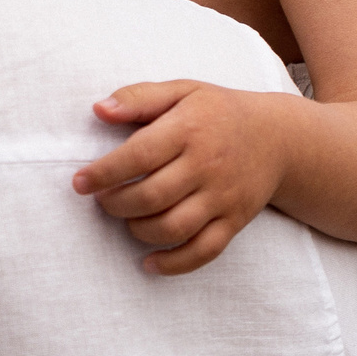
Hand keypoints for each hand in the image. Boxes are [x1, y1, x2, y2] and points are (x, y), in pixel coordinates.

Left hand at [72, 81, 288, 273]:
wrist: (277, 137)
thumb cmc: (217, 112)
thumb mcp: (181, 91)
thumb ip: (138, 98)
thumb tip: (99, 110)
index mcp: (188, 129)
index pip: (139, 155)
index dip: (104, 173)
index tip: (79, 182)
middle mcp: (206, 165)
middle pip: (152, 196)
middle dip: (116, 204)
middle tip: (102, 200)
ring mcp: (222, 197)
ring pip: (174, 227)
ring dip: (138, 231)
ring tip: (126, 219)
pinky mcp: (235, 221)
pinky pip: (204, 251)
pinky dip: (174, 264)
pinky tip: (148, 263)